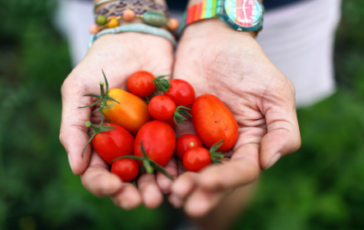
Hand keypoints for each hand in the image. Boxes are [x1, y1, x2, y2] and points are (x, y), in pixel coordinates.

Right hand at [59, 33, 173, 208]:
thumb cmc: (102, 63)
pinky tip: (183, 174)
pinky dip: (179, 165)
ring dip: (158, 185)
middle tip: (143, 201)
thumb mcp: (79, 90)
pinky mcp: (172, 128)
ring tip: (166, 193)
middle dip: (133, 193)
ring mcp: (149, 138)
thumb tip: (77, 169)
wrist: (137, 39)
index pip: (97, 172)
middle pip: (127, 179)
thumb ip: (74, 127)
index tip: (113, 187)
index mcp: (99, 141)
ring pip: (152, 171)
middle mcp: (124, 145)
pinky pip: (176, 151)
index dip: (103, 184)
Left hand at [166, 19, 300, 216]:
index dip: (225, 180)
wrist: (215, 41)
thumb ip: (283, 128)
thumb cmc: (250, 64)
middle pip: (212, 176)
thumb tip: (269, 161)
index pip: (240, 171)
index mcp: (248, 144)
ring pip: (187, 168)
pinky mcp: (174, 128)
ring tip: (164, 193)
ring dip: (176, 182)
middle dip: (198, 190)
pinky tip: (149, 171)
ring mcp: (197, 139)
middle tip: (182, 199)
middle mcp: (223, 148)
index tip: (207, 184)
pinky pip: (166, 148)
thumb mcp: (275, 92)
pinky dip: (158, 161)